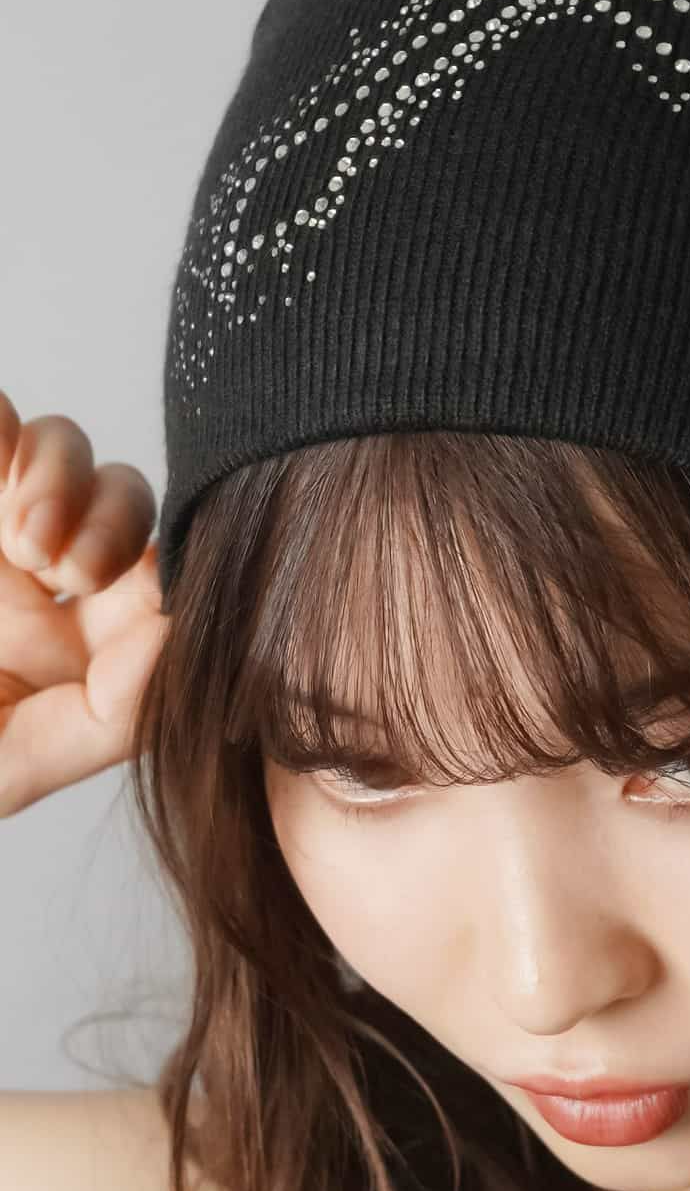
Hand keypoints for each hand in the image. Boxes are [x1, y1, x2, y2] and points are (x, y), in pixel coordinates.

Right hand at [0, 388, 167, 818]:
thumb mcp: (4, 766)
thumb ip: (97, 722)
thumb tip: (171, 644)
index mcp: (68, 643)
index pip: (153, 586)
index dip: (165, 581)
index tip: (149, 599)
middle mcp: (33, 576)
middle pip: (123, 504)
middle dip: (114, 524)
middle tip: (63, 566)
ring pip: (62, 450)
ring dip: (61, 475)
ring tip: (25, 534)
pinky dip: (1, 423)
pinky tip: (0, 435)